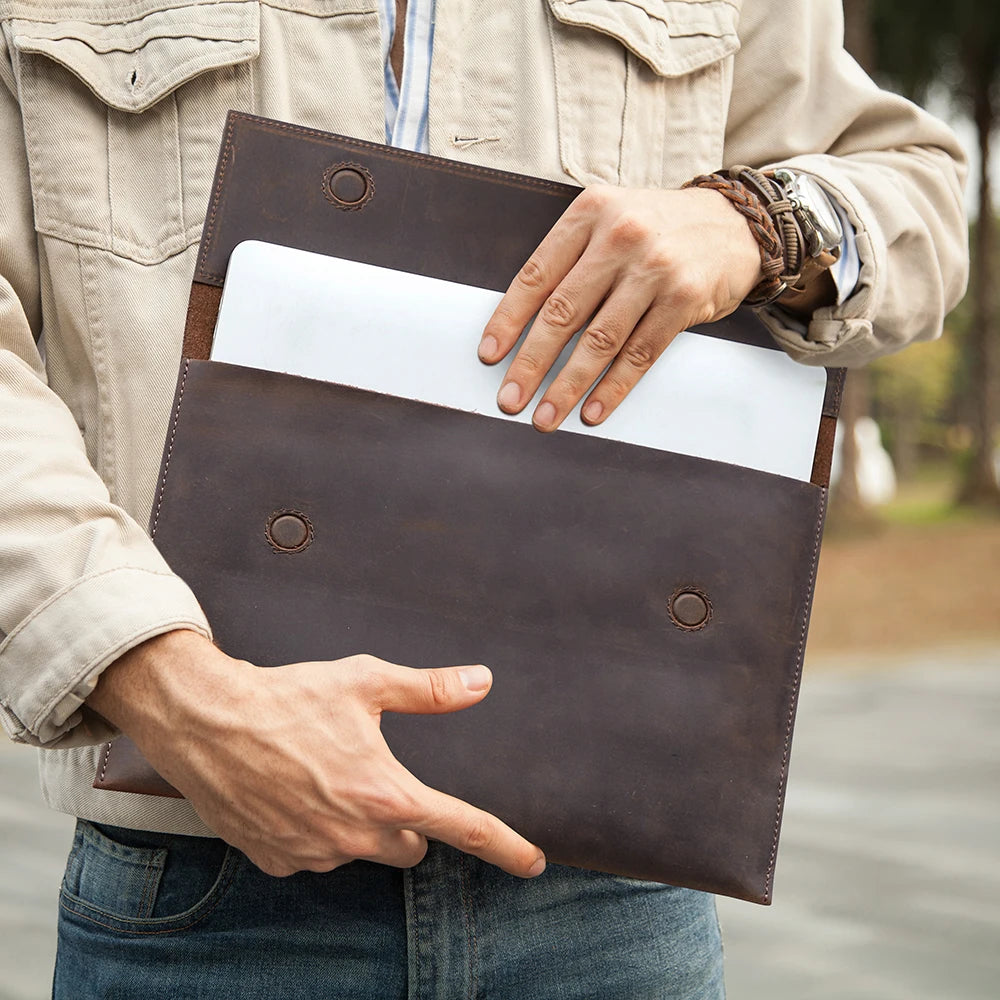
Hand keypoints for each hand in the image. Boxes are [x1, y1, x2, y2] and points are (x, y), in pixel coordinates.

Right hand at [89, 630, 545, 878]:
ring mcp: (313, 854)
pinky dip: (314, 830)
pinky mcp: (277, 861)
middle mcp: (354, 835)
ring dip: (355, 823)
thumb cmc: (288, 697)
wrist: (206, 721)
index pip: (461, 827)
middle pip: (409, 846)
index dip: (504, 845)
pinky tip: (291, 792)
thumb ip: (428, 690)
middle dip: (405, 820)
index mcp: (385, 793)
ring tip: (321, 774)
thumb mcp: (365, 682)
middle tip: (375, 776)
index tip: (534, 861)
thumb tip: (480, 682)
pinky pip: (314, 854)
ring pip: (359, 850)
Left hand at [477, 185, 762, 430]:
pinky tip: (592, 411)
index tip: (489, 357)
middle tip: (510, 400)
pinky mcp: (684, 300)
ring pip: (600, 340)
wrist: (734, 225)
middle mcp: (620, 237)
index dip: (508, 321)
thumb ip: (570, 261)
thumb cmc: (656, 230)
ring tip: (545, 417)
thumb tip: (521, 328)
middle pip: (564, 313)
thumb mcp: (608, 222)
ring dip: (567, 387)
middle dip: (531, 364)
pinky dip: (613, 388)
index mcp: (589, 213)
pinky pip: (640, 354)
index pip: (536, 276)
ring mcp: (655, 269)